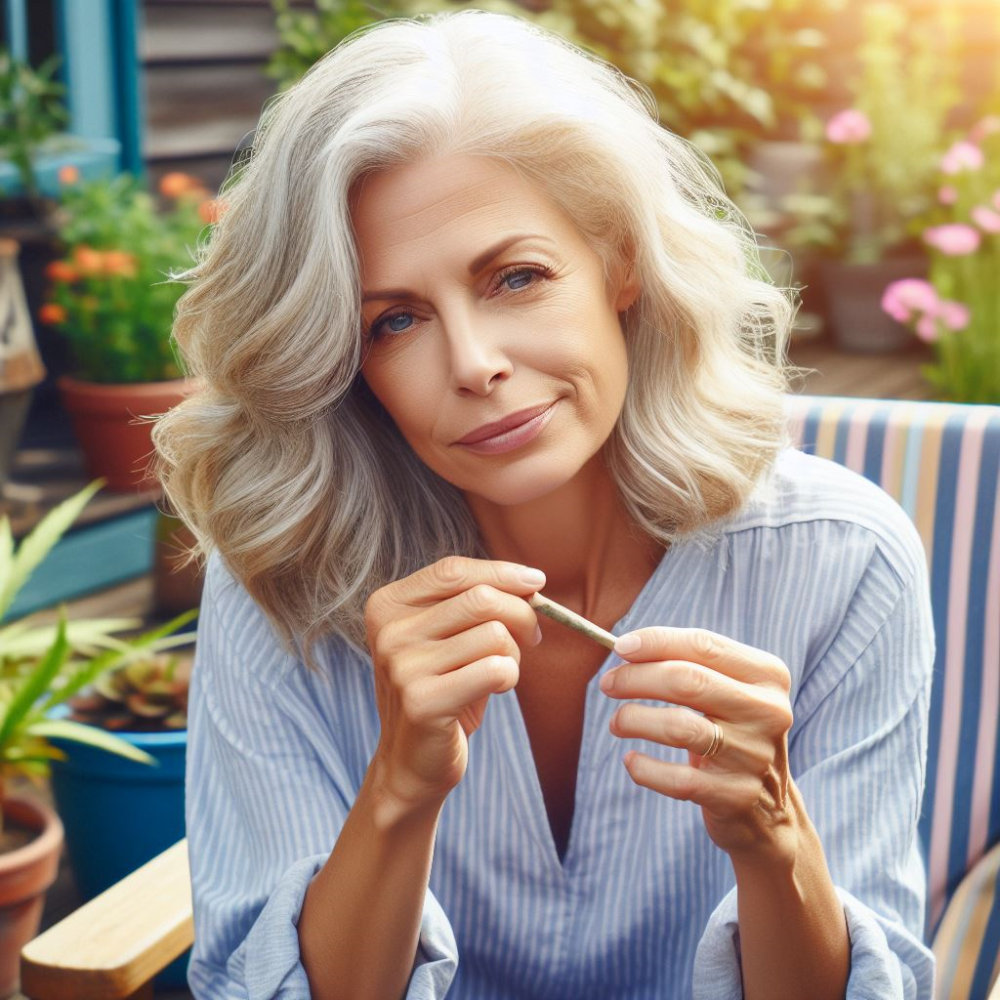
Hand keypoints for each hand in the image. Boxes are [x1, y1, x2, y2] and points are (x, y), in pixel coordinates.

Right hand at [365, 556, 542, 814]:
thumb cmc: (441, 689)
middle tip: (532, 637)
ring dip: (513, 654)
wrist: (411, 762)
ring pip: (494, 634)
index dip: (501, 572)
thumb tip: (530, 582)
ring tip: (500, 672)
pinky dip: (510, 677)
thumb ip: (474, 603)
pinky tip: (494, 690)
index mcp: (388, 607)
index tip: (537, 582)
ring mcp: (402, 667)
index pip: (453, 571)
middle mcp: (390, 632)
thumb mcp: (448, 637)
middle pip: (479, 598)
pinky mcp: (423, 702)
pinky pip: (496, 670)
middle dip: (521, 614)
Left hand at [600, 627, 796, 864]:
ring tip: (616, 722)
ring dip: (634, 719)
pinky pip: (678, 779)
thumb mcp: (727, 692)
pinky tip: (631, 761)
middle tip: (608, 684)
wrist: (771, 807)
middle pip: (687, 681)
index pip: (703, 645)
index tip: (620, 647)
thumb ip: (687, 664)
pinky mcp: (736, 795)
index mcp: (767, 676)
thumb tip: (627, 648)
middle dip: (636, 678)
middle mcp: (767, 712)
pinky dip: (645, 768)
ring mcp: (753, 756)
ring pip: (679, 727)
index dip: (656, 642)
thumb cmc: (732, 732)